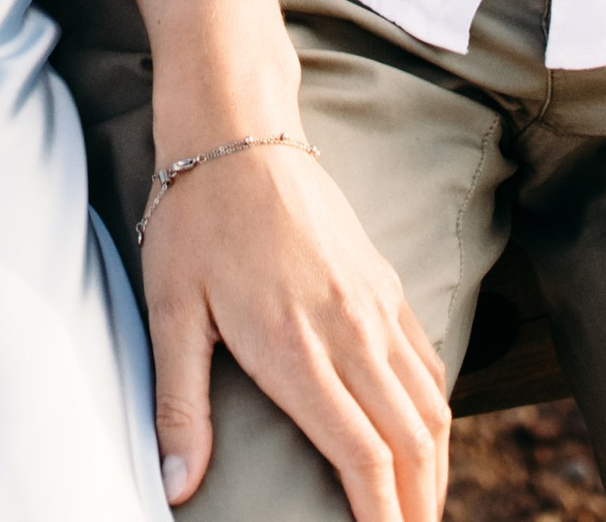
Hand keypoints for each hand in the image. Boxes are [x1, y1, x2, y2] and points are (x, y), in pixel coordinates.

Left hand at [143, 141, 448, 521]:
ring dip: (433, 469)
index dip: (382, 518)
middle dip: (417, 508)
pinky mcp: (383, 280)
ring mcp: (375, 302)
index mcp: (297, 347)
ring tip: (419, 512)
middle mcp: (351, 329)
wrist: (237, 123)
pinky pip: (427, 363)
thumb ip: (179, 405)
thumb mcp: (171, 309)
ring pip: (430, 406)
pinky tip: (421, 437)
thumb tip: (175, 486)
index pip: (364, 456)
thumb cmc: (196, 216)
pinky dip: (434, 414)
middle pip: (411, 443)